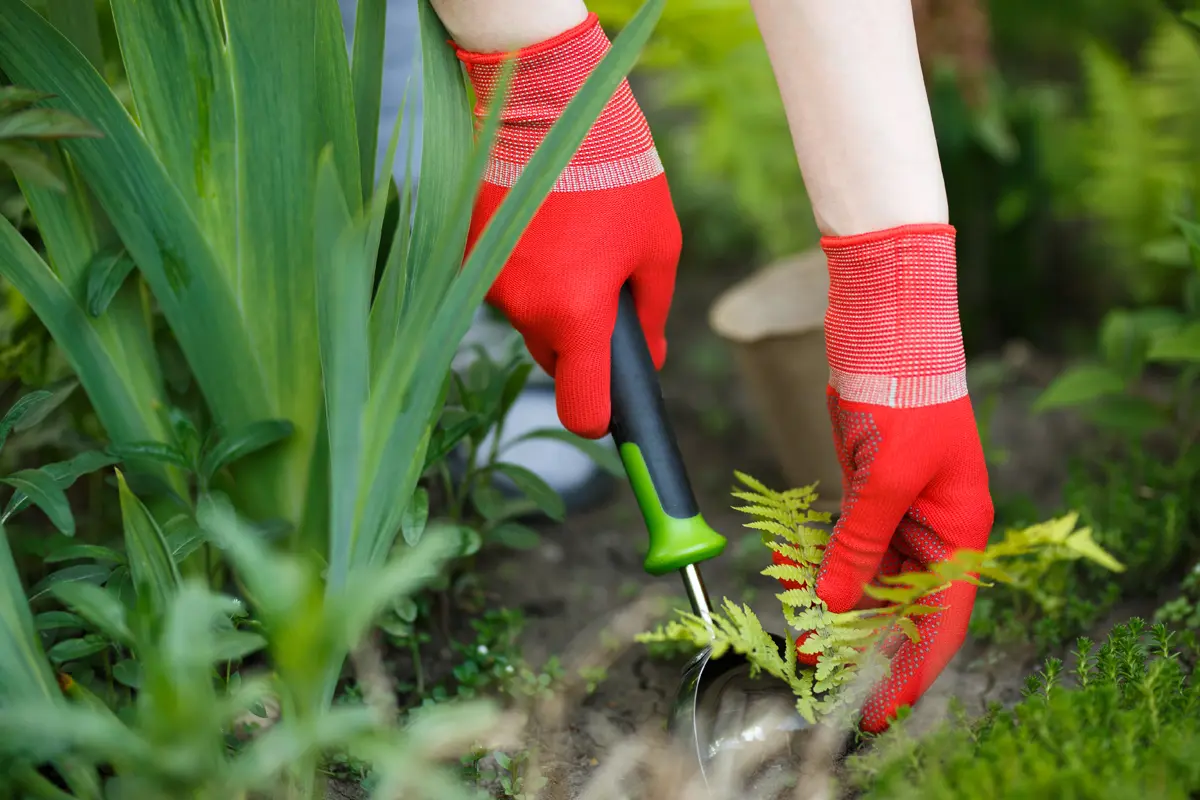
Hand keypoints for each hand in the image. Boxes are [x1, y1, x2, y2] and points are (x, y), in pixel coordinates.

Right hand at [457, 13, 680, 438]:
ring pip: (529, 321)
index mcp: (576, 314)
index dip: (602, 418)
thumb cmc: (616, 171)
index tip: (613, 412)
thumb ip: (654, 313)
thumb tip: (650, 360)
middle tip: (605, 288)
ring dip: (553, 301)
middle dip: (582, 342)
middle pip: (556, 360)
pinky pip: (504, 286)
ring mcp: (488, 283)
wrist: (545, 101)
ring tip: (574, 239)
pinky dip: (526, 271)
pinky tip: (544, 225)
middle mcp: (523, 309)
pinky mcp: (466, 255)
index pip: (582, 410)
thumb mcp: (658, 244)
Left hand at [776, 224, 993, 733]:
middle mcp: (933, 527)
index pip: (940, 620)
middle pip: (901, 603)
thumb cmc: (904, 398)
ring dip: (834, 605)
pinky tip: (791, 579)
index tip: (880, 708)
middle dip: (863, 641)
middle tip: (821, 672)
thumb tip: (834, 604)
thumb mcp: (884, 481)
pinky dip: (820, 562)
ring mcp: (898, 507)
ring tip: (798, 634)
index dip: (912, 669)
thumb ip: (859, 546)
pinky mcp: (864, 487)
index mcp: (960, 531)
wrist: (885, 325)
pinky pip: (844, 541)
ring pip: (866, 575)